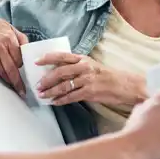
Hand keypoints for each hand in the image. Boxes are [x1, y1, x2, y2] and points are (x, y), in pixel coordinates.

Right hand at [0, 13, 29, 95]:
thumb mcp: (10, 27)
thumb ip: (21, 38)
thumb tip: (29, 50)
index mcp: (10, 40)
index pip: (20, 59)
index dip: (22, 65)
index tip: (25, 71)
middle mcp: (1, 48)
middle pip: (12, 69)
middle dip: (18, 82)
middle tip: (23, 92)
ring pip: (3, 72)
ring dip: (9, 82)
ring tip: (15, 89)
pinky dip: (0, 75)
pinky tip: (4, 78)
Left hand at [33, 53, 148, 105]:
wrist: (123, 85)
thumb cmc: (105, 75)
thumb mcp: (90, 65)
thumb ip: (75, 66)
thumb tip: (56, 71)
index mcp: (82, 59)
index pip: (61, 56)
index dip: (47, 58)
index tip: (36, 62)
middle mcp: (84, 68)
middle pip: (60, 72)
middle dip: (46, 80)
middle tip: (37, 85)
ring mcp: (86, 80)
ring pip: (63, 86)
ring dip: (50, 92)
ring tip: (42, 95)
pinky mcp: (89, 92)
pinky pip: (71, 97)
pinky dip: (61, 100)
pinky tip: (54, 102)